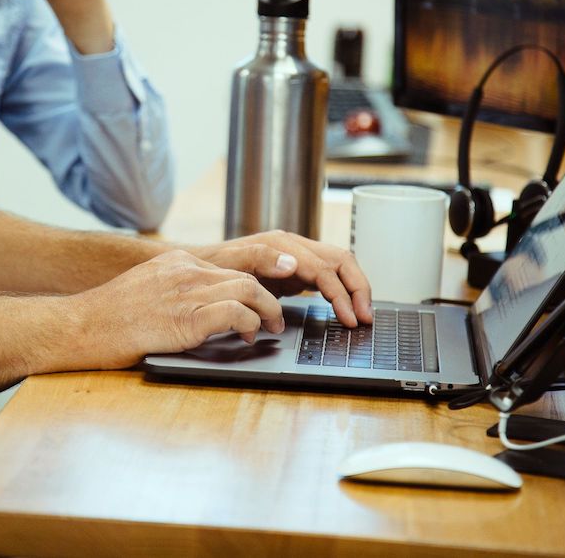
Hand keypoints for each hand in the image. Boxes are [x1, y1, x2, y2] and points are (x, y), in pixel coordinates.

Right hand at [63, 250, 285, 369]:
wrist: (79, 327)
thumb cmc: (107, 319)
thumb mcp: (145, 291)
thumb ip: (175, 291)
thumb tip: (201, 310)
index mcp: (176, 262)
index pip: (229, 268)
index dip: (254, 287)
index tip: (263, 303)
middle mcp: (185, 270)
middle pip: (245, 276)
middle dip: (268, 298)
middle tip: (276, 319)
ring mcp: (186, 291)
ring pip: (249, 289)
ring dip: (268, 311)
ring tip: (271, 328)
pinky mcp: (186, 317)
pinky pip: (235, 313)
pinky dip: (250, 325)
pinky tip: (247, 338)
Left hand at [191, 231, 372, 327]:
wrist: (198, 265)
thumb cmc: (211, 267)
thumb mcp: (230, 265)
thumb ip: (260, 261)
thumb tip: (293, 264)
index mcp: (280, 245)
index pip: (324, 268)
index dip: (341, 294)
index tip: (350, 319)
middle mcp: (293, 245)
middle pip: (341, 260)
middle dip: (358, 288)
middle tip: (366, 318)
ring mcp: (296, 255)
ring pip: (339, 265)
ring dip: (355, 288)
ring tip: (362, 315)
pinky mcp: (295, 267)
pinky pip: (327, 274)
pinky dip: (341, 289)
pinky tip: (346, 307)